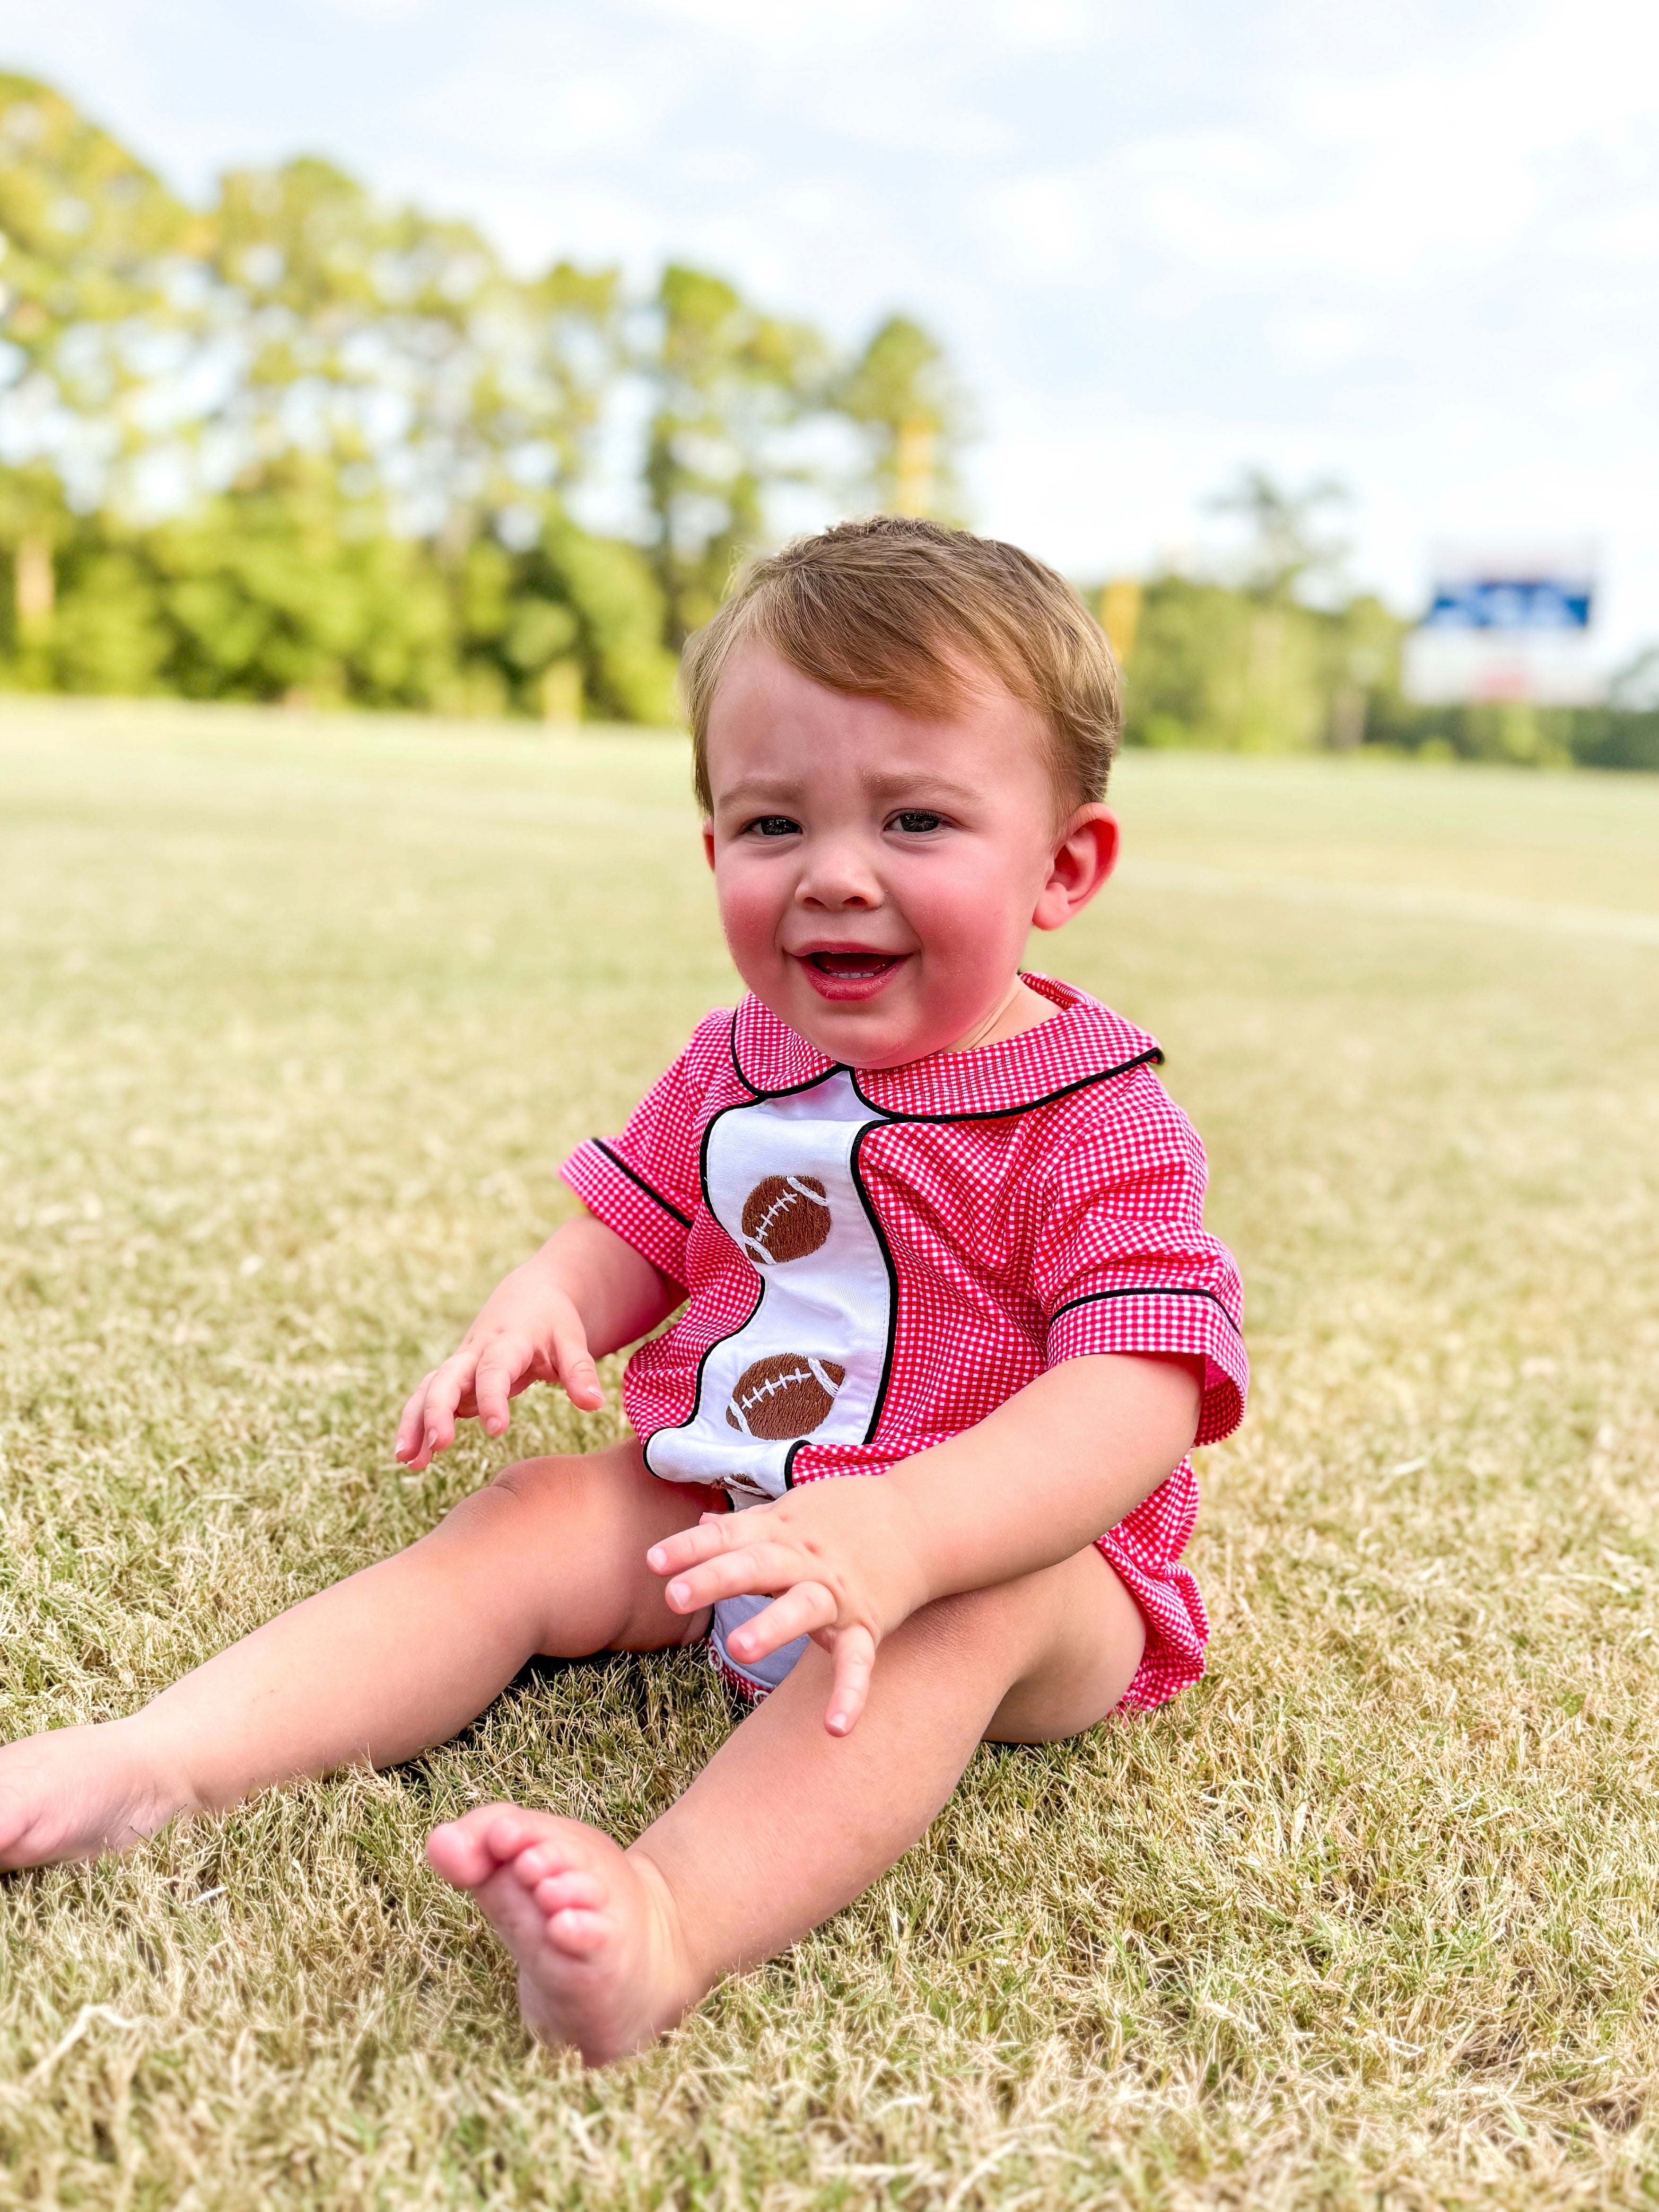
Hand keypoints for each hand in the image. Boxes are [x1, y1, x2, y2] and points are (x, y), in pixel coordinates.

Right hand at [394, 1262, 603, 1471]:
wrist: (528, 1295)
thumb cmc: (553, 1321)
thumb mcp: (572, 1340)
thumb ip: (580, 1371)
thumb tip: (595, 1405)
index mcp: (508, 1341)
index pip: (495, 1370)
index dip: (493, 1398)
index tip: (497, 1430)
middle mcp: (475, 1352)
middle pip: (447, 1378)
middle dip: (437, 1410)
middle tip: (439, 1444)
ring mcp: (460, 1364)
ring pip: (428, 1389)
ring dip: (415, 1422)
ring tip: (408, 1460)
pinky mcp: (454, 1377)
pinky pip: (427, 1399)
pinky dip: (416, 1424)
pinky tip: (414, 1459)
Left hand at [646, 1479, 930, 1735]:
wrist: (923, 1519)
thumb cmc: (848, 1516)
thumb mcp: (793, 1510)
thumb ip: (746, 1524)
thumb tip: (699, 1521)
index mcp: (782, 1531)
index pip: (728, 1535)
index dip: (689, 1548)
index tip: (651, 1562)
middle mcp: (806, 1559)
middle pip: (757, 1565)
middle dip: (716, 1578)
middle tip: (673, 1596)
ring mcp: (837, 1593)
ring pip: (803, 1606)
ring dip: (773, 1625)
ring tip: (739, 1649)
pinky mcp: (867, 1624)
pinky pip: (858, 1661)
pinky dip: (850, 1694)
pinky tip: (835, 1729)